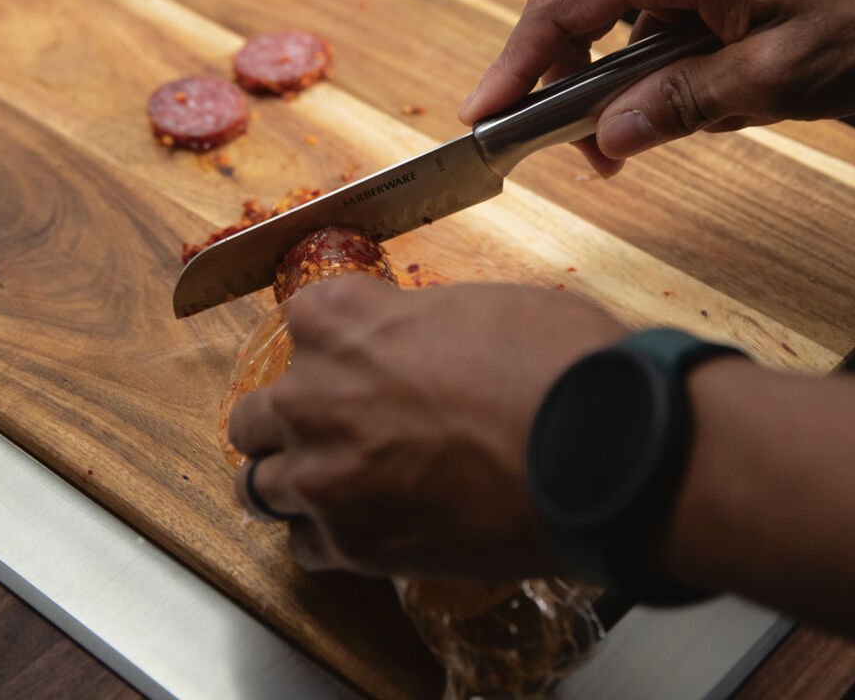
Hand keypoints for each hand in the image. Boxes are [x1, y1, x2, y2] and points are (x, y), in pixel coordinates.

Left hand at [226, 278, 625, 579]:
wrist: (598, 448)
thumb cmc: (557, 364)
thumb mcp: (481, 308)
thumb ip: (418, 327)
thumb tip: (420, 347)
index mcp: (344, 320)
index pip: (299, 321)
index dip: (331, 345)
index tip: (350, 361)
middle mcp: (314, 393)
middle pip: (256, 413)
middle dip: (291, 422)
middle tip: (334, 432)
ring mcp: (325, 474)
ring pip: (258, 485)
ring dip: (291, 485)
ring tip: (331, 491)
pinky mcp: (352, 544)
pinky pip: (304, 547)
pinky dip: (327, 541)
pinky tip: (364, 532)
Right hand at [459, 0, 854, 174]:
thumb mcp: (779, 80)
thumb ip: (685, 106)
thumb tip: (612, 135)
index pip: (562, 5)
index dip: (515, 63)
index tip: (486, 114)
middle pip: (583, 10)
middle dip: (572, 86)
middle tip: (590, 158)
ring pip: (628, 19)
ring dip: (630, 80)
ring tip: (673, 131)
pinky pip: (665, 12)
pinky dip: (665, 60)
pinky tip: (711, 97)